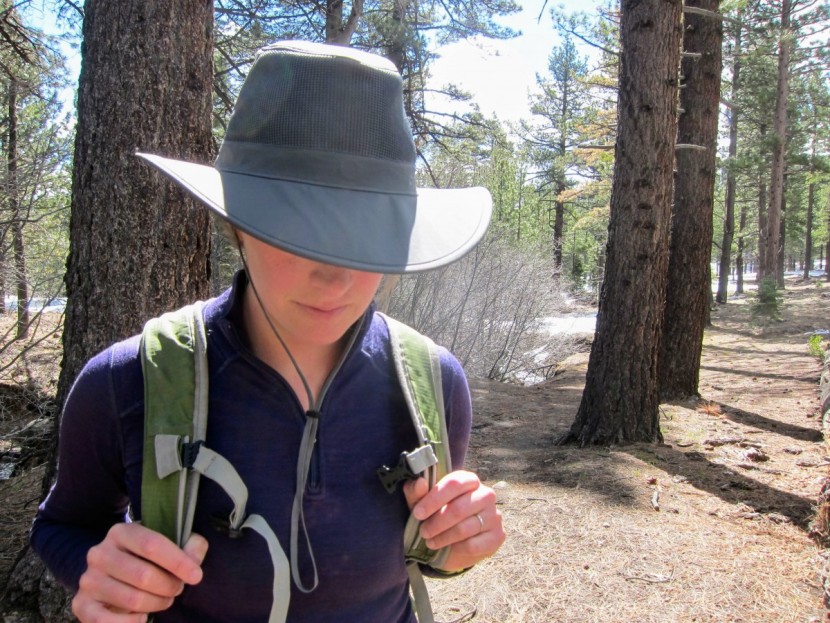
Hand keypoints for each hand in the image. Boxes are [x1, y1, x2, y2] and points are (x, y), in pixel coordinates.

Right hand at [72, 523, 207, 621]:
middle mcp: (100, 553)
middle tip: (177, 588)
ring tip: (163, 599)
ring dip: (156, 603)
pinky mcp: (81, 604)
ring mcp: (88, 580)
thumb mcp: (167, 544)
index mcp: (121, 532)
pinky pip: (108, 622)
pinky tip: (141, 615)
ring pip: (133, 600)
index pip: (152, 545)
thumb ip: (189, 545)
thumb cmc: (147, 558)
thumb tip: (195, 556)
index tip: (196, 576)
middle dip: (169, 586)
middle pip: (144, 575)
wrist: (110, 573)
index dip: (178, 562)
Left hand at [403, 470, 504, 571]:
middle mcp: (486, 494)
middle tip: (423, 532)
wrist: (451, 545)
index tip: (418, 513)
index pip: (454, 484)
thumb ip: (417, 492)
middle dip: (437, 523)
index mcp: (469, 480)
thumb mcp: (422, 504)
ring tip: (431, 541)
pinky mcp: (497, 536)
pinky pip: (474, 544)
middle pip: (460, 508)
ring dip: (443, 537)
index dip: (434, 499)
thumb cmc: (436, 516)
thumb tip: (419, 482)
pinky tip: (449, 548)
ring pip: (465, 528)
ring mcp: (494, 515)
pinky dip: (457, 549)